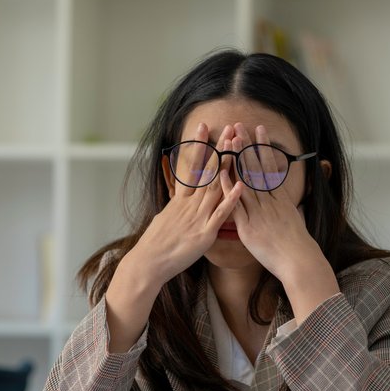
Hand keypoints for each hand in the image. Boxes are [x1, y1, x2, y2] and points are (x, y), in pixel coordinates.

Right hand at [126, 122, 242, 286]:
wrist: (148, 263)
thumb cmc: (156, 244)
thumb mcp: (165, 218)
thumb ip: (176, 207)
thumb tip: (178, 200)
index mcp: (180, 200)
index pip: (191, 166)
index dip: (198, 145)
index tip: (203, 127)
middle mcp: (189, 204)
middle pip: (207, 171)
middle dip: (219, 148)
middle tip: (228, 128)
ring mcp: (198, 217)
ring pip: (215, 186)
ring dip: (228, 166)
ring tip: (238, 146)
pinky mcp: (204, 233)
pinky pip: (220, 214)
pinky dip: (231, 199)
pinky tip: (240, 185)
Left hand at [222, 123, 338, 319]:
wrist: (298, 261)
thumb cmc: (298, 245)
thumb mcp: (295, 220)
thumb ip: (288, 208)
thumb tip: (289, 201)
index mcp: (280, 199)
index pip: (270, 167)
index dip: (263, 148)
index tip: (259, 131)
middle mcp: (269, 201)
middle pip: (256, 168)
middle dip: (247, 146)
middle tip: (240, 126)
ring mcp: (258, 212)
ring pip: (246, 180)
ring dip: (237, 159)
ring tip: (230, 140)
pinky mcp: (248, 226)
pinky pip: (236, 204)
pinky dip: (228, 189)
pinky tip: (221, 173)